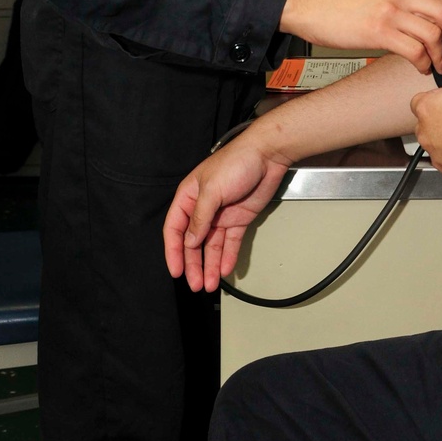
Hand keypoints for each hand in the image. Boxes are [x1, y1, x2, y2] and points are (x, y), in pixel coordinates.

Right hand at [163, 136, 289, 292]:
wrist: (267, 155)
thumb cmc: (235, 163)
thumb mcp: (212, 190)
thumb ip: (200, 218)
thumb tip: (189, 242)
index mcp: (189, 198)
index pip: (175, 229)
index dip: (173, 251)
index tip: (176, 271)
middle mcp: (203, 208)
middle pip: (193, 242)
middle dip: (193, 264)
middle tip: (195, 284)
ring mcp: (222, 215)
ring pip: (211, 245)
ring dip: (209, 265)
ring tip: (208, 285)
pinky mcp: (239, 219)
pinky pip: (231, 242)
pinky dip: (227, 256)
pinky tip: (224, 270)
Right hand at [280, 0, 441, 74]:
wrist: (310, 7)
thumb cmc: (338, 2)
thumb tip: (422, 18)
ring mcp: (389, 11)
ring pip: (433, 33)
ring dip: (439, 54)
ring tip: (436, 64)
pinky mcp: (379, 31)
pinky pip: (414, 50)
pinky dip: (423, 63)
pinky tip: (419, 67)